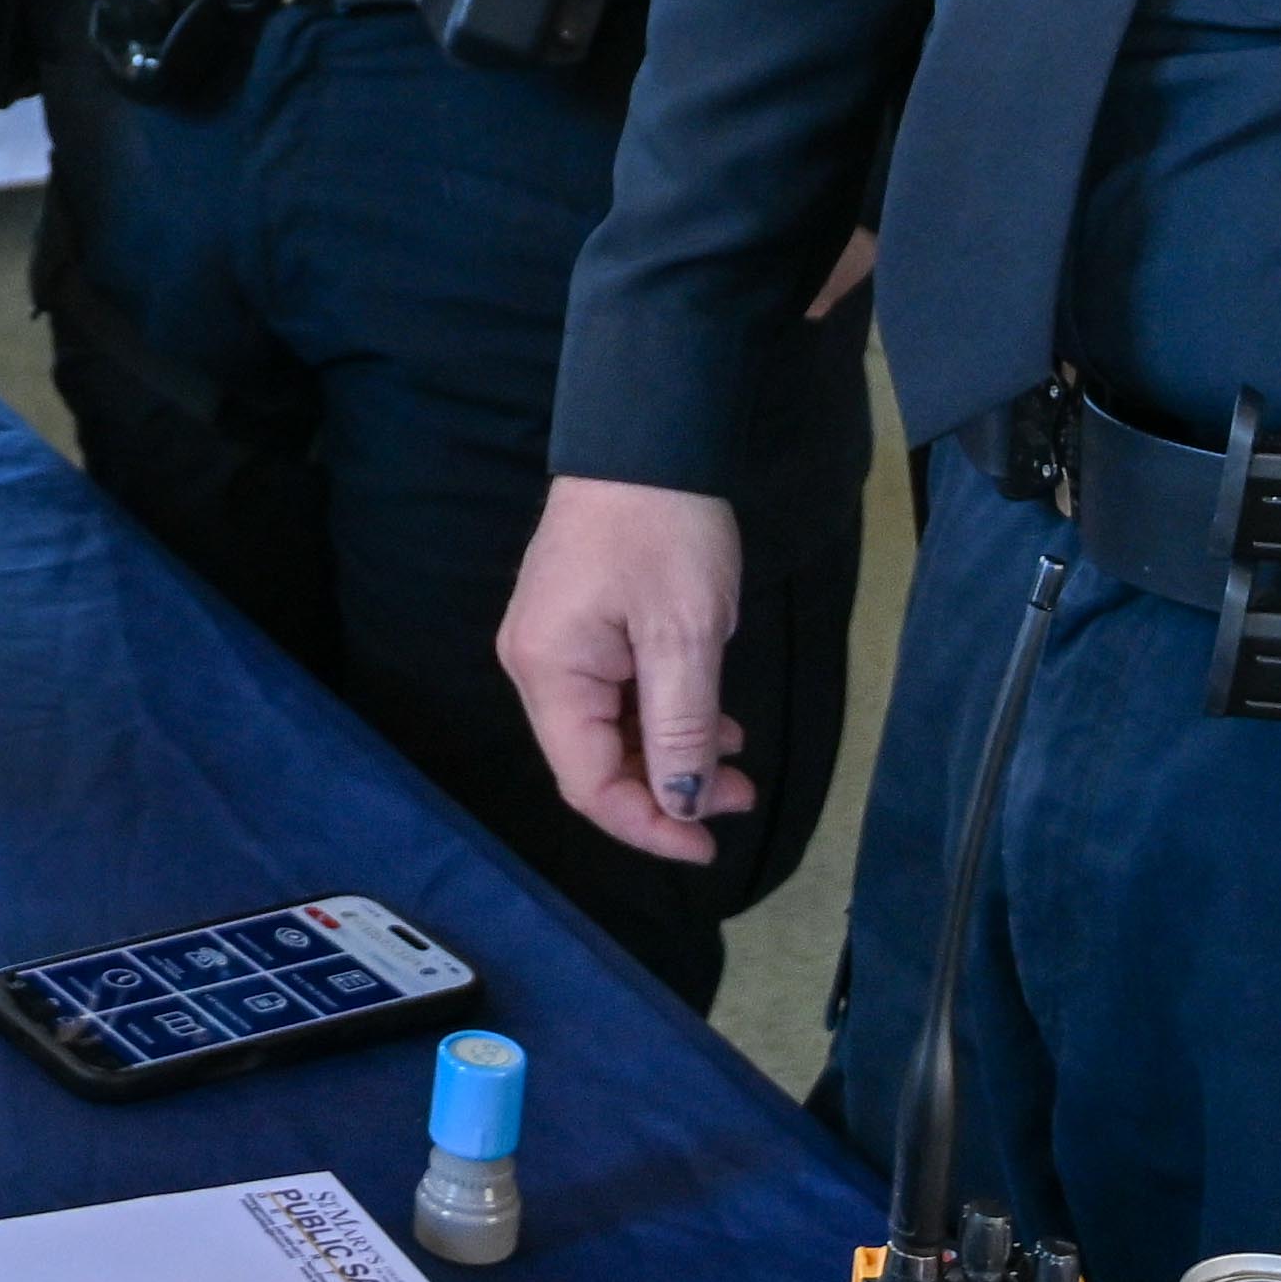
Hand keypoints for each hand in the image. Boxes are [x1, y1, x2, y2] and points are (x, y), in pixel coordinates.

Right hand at [499, 477, 756, 861]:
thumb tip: (681, 806)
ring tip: (738, 757)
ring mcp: (555, 643)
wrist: (647, 433)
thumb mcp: (687, 633)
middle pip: (595, 761)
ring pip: (610, 730)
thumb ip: (680, 730)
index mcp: (550, 671)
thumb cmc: (664, 525)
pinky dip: (664, 714)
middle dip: (668, 790)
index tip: (708, 847)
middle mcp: (538, 665)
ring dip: (673, 753)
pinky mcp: (579, 624)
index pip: (588, 784)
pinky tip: (714, 717)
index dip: (647, 826)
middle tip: (742, 795)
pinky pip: (616, 693)